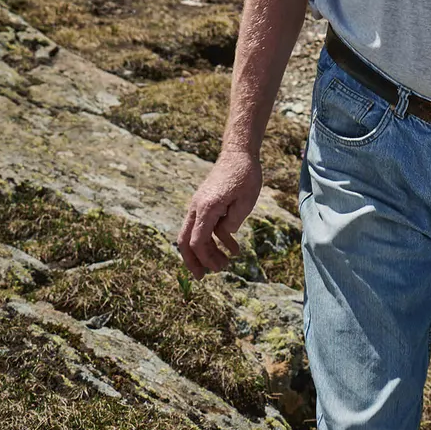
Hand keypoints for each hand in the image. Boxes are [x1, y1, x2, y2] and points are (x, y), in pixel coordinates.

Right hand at [176, 148, 261, 276]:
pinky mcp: (206, 204)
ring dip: (207, 252)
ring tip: (224, 265)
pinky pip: (205, 226)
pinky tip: (233, 249)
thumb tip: (225, 234)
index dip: (205, 258)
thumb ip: (233, 220)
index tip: (217, 269)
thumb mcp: (246, 200)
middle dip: (192, 261)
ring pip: (194, 235)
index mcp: (207, 208)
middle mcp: (197, 208)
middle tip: (203, 277)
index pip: (197, 241)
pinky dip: (215, 239)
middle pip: (185, 241)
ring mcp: (199, 205)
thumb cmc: (244, 174)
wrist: (238, 152)